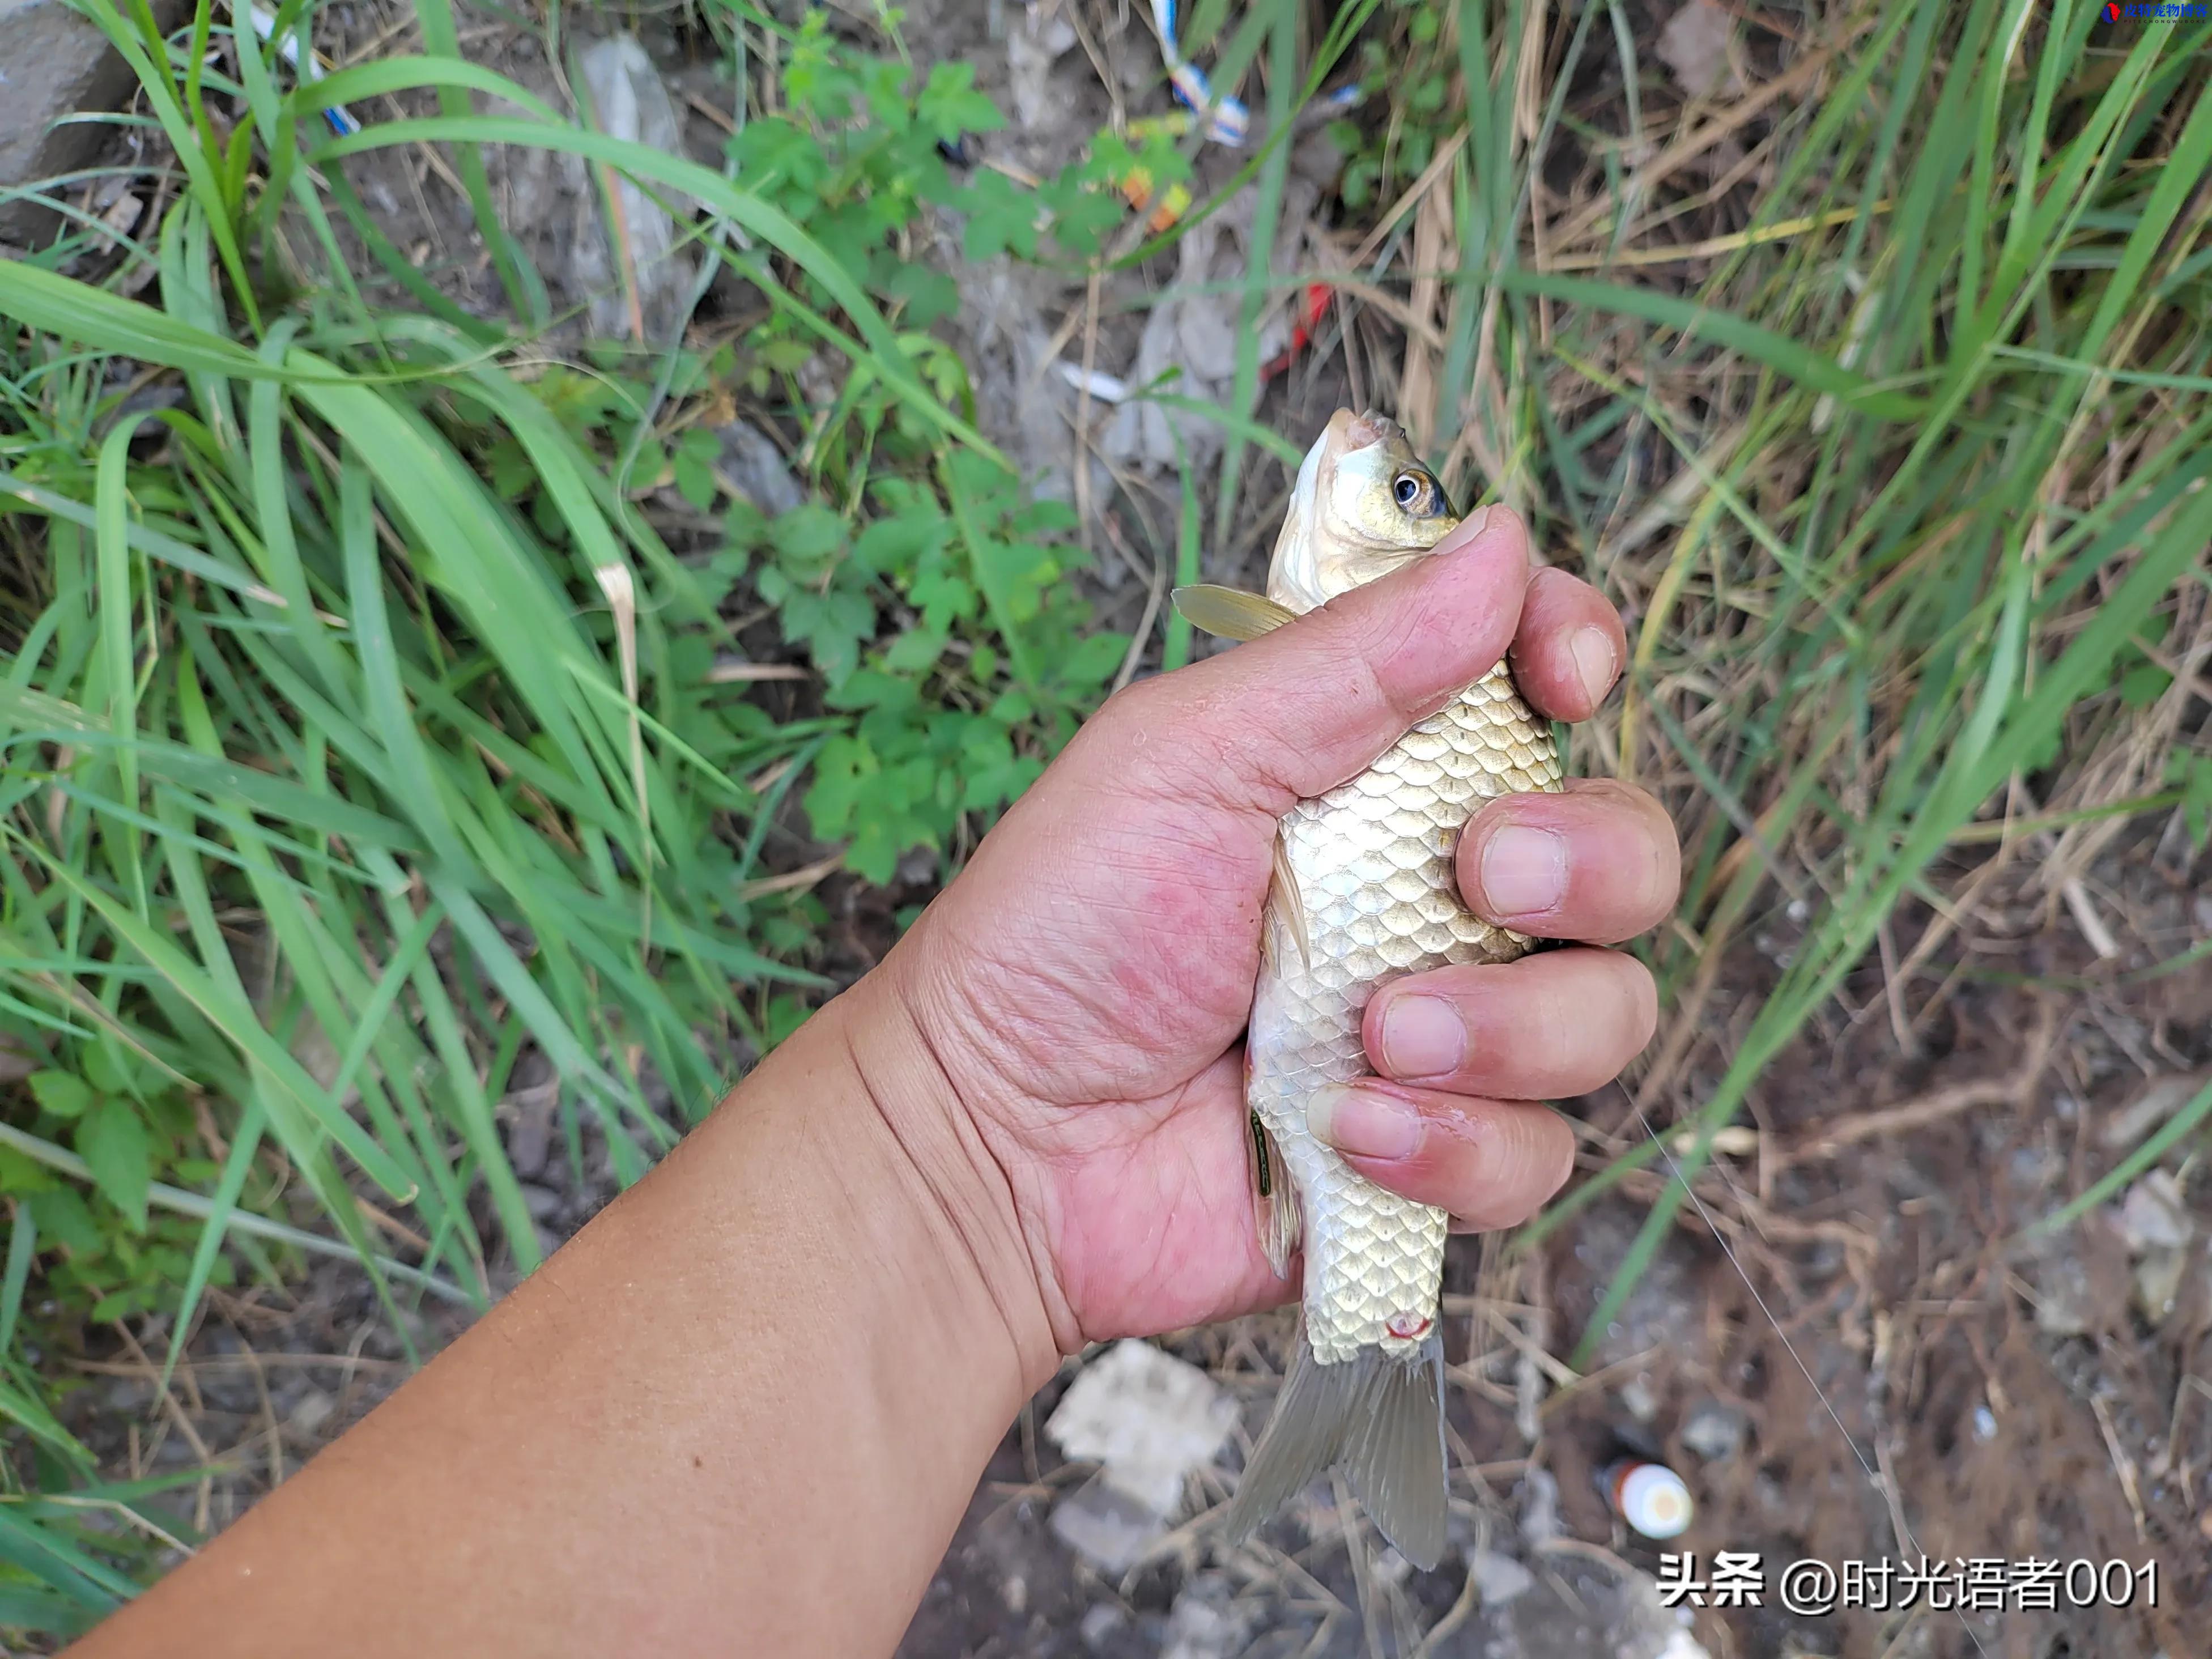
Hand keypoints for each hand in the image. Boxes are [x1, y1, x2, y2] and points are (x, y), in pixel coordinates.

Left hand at [871, 507, 1678, 1373]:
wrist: (1001, 1142)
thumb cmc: (1064, 927)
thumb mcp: (1190, 754)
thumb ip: (1353, 657)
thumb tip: (1500, 538)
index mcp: (1375, 770)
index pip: (1539, 685)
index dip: (1576, 657)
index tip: (1561, 671)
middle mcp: (1433, 892)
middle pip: (1626, 849)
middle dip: (1587, 857)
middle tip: (1477, 876)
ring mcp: (1447, 1029)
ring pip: (1606, 1010)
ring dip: (1508, 1023)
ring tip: (1374, 1036)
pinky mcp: (1435, 1156)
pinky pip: (1536, 1152)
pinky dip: (1452, 1142)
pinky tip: (1347, 1130)